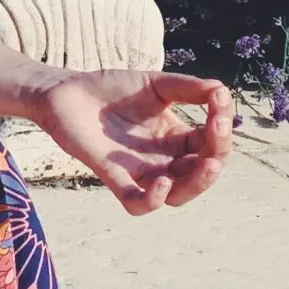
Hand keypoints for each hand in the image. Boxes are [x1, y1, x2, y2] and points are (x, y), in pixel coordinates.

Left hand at [32, 70, 233, 214]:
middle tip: (218, 130)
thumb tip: (223, 91)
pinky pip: (137, 203)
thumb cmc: (111, 88)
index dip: (221, 128)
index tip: (219, 101)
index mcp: (176, 139)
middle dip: (217, 157)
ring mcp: (139, 172)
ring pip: (178, 196)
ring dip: (197, 183)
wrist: (66, 90)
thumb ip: (189, 88)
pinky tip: (163, 181)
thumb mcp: (157, 84)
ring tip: (208, 163)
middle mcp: (162, 161)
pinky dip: (153, 199)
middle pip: (201, 174)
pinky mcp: (113, 177)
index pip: (211, 145)